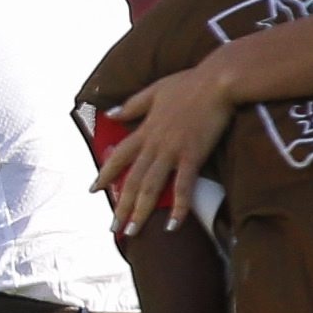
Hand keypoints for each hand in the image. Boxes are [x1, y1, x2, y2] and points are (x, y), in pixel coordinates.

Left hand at [95, 62, 233, 235]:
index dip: (104, 174)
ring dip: (141, 212)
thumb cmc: (191, 82)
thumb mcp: (155, 90)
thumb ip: (133, 104)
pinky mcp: (193, 155)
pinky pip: (182, 186)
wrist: (219, 80)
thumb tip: (111, 113)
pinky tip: (173, 225)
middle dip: (121, 206)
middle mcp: (153, 144)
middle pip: (132, 180)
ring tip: (132, 232)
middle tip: (113, 228)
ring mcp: (172, 151)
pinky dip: (177, 207)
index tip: (93, 190)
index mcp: (145, 130)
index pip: (118, 157)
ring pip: (150, 187)